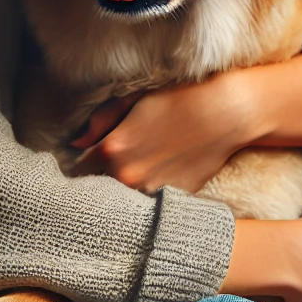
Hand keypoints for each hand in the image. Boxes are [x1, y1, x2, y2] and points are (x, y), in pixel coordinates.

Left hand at [69, 73, 255, 193]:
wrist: (227, 113)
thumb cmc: (179, 99)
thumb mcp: (133, 100)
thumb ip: (99, 122)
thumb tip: (75, 144)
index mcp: (111, 150)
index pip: (77, 171)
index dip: (79, 165)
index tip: (84, 162)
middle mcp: (128, 177)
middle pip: (99, 188)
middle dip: (99, 179)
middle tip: (112, 165)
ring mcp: (152, 192)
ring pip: (125, 199)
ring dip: (125, 190)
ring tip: (141, 168)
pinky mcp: (175, 200)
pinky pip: (152, 202)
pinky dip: (151, 193)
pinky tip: (163, 172)